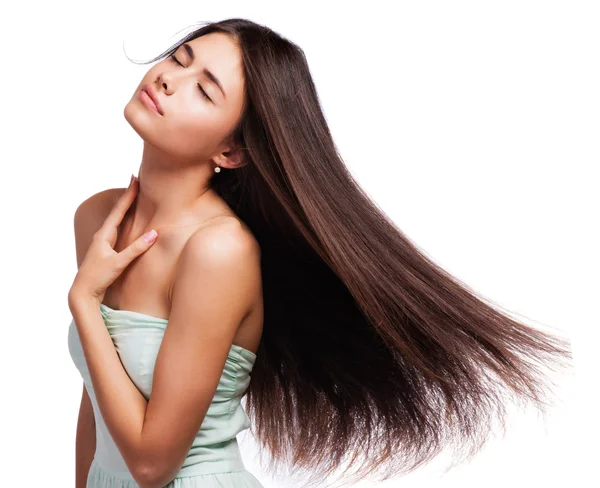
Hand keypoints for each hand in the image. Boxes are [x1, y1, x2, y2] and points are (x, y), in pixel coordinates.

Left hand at [68, 175, 158, 306]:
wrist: (82, 292)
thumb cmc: (98, 278)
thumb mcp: (118, 263)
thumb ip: (136, 249)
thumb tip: (154, 234)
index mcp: (104, 235)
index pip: (119, 210)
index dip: (128, 195)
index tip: (135, 179)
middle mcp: (102, 236)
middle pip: (117, 211)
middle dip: (128, 196)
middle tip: (135, 181)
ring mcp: (103, 243)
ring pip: (116, 219)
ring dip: (125, 207)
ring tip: (133, 196)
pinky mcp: (106, 251)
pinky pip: (117, 229)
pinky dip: (124, 220)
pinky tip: (127, 222)